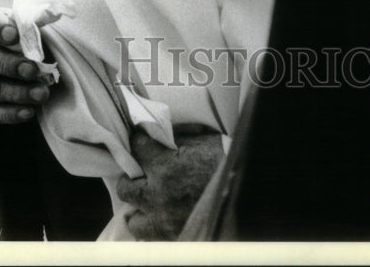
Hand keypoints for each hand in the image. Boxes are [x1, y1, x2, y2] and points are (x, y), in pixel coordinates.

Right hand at [0, 8, 50, 124]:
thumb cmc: (9, 35)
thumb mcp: (17, 21)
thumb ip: (32, 19)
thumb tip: (52, 12)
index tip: (14, 33)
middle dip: (11, 66)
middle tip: (34, 70)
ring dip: (17, 93)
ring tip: (41, 93)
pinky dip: (10, 114)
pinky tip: (29, 111)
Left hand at [116, 124, 223, 239]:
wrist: (245, 186)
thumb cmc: (225, 159)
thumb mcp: (200, 140)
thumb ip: (175, 138)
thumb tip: (160, 133)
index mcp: (164, 166)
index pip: (137, 147)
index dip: (139, 141)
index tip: (141, 140)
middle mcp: (158, 194)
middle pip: (125, 188)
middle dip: (131, 178)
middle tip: (140, 174)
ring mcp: (165, 219)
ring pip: (134, 221)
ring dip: (140, 209)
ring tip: (150, 201)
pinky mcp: (175, 236)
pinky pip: (153, 236)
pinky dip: (155, 226)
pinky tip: (164, 216)